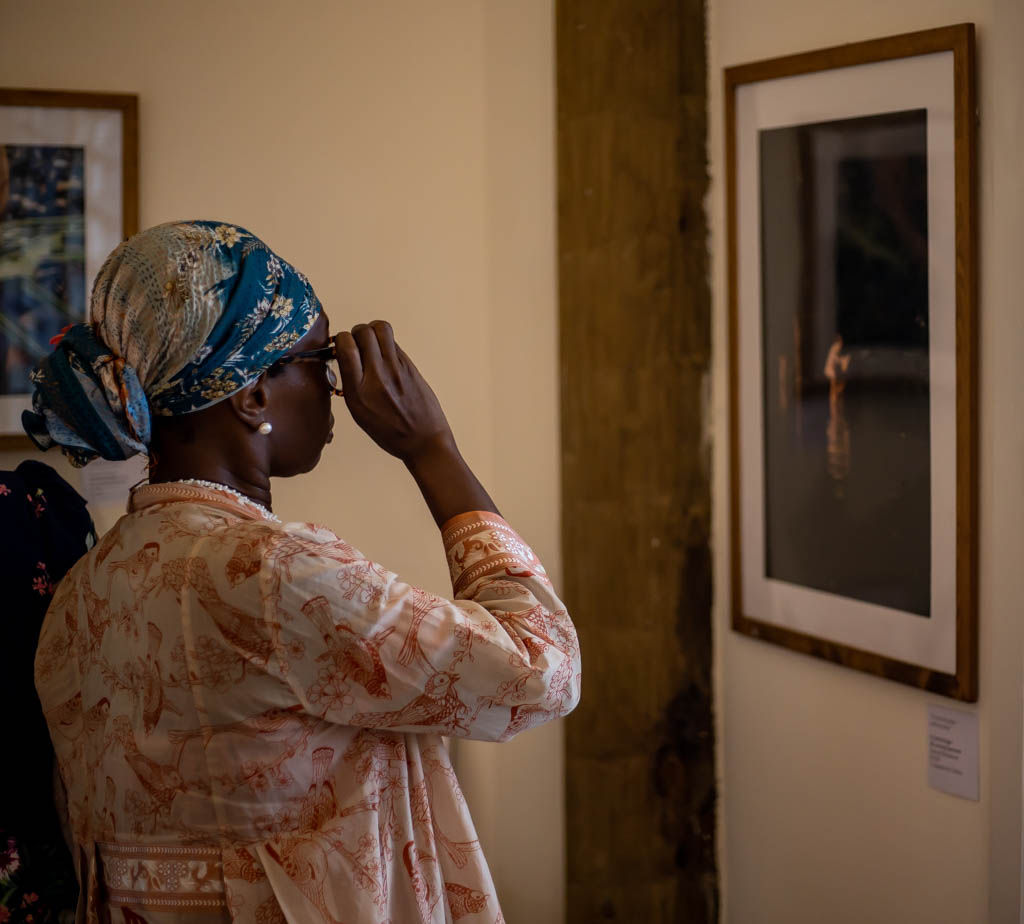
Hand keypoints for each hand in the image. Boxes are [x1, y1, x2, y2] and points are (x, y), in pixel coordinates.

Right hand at [334, 321, 453, 462]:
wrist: (424, 441)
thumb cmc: (390, 433)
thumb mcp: (359, 414)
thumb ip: (351, 384)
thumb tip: (345, 357)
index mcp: (359, 392)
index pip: (345, 347)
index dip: (341, 340)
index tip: (343, 347)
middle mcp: (377, 377)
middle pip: (363, 332)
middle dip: (357, 332)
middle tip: (358, 343)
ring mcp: (396, 369)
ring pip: (381, 329)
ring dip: (373, 330)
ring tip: (372, 344)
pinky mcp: (410, 366)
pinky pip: (394, 343)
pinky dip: (386, 344)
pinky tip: (386, 358)